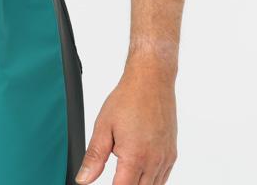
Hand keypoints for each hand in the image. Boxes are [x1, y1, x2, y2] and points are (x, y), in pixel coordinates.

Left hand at [75, 60, 177, 184]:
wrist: (151, 81)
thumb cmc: (128, 99)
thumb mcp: (103, 126)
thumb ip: (94, 157)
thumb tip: (84, 179)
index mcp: (135, 157)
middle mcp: (154, 162)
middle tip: (114, 176)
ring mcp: (166, 159)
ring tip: (124, 174)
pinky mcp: (172, 155)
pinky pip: (163, 179)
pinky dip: (151, 181)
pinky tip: (139, 172)